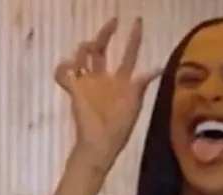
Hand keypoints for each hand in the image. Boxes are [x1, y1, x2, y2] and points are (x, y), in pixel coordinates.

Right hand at [54, 17, 161, 172]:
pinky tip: (71, 71)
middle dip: (106, 33)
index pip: (128, 55)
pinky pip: (63, 73)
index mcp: (121, 82)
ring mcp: (88, 83)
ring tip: (90, 49)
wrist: (100, 144)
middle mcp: (104, 78)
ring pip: (82, 55)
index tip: (137, 22)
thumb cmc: (120, 128)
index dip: (133, 39)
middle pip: (102, 49)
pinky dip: (63, 69)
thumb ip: (141, 85)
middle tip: (113, 21)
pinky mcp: (74, 90)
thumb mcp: (134, 105)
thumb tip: (159, 68)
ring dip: (85, 48)